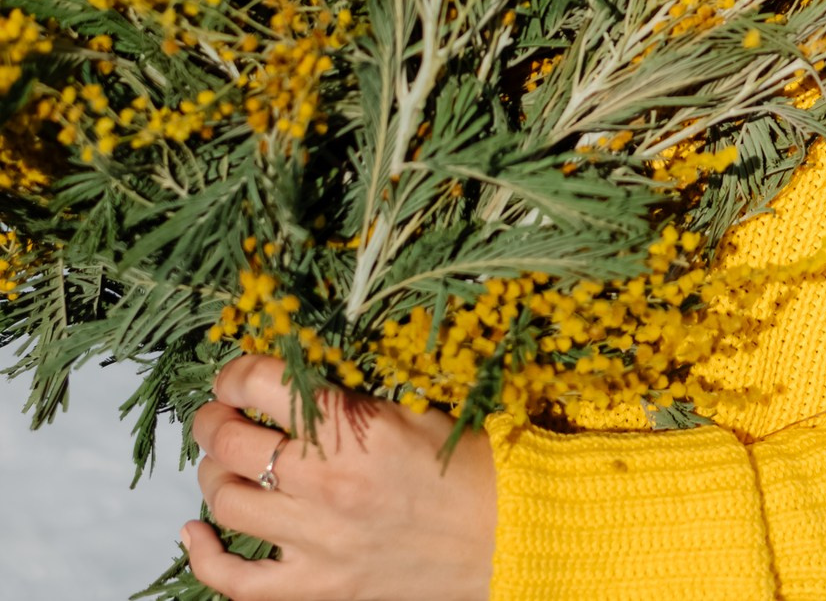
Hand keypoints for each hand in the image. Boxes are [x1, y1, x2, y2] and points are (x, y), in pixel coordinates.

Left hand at [182, 353, 496, 600]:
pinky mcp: (318, 589)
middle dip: (213, 420)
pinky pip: (237, 581)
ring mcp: (317, 543)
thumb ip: (349, 398)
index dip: (235, 373)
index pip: (261, 385)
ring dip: (213, 474)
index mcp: (351, 429)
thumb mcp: (410, 408)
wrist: (503, 538)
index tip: (234, 375)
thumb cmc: (464, 465)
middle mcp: (325, 484)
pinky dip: (204, 555)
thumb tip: (292, 379)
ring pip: (226, 502)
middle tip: (218, 414)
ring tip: (223, 462)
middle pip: (230, 443)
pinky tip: (194, 530)